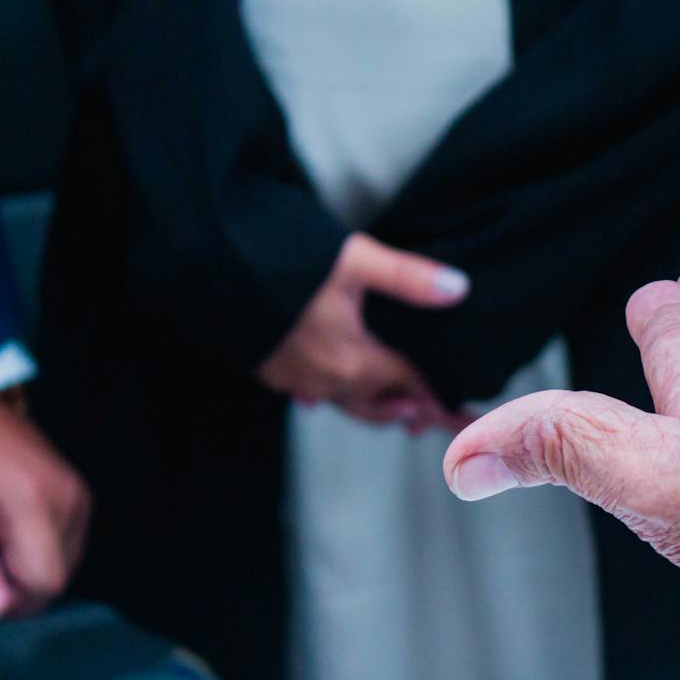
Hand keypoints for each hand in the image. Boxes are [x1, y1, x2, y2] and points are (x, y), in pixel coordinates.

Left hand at [0, 394, 90, 618]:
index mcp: (32, 499)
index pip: (45, 581)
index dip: (11, 600)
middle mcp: (68, 498)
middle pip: (58, 579)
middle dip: (15, 584)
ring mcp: (79, 496)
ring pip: (64, 567)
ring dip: (26, 568)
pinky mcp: (80, 497)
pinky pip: (67, 548)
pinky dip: (38, 552)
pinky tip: (9, 530)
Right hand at [258, 233, 472, 432]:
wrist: (206, 268)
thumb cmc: (282, 261)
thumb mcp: (354, 260)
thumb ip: (408, 278)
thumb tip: (459, 289)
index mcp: (352, 361)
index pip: (412, 387)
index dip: (445, 401)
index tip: (473, 420)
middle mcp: (324, 379)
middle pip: (382, 405)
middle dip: (415, 411)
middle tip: (445, 419)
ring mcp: (294, 378)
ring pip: (347, 403)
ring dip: (378, 406)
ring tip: (403, 410)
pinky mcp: (269, 369)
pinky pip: (313, 394)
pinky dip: (336, 395)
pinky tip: (332, 392)